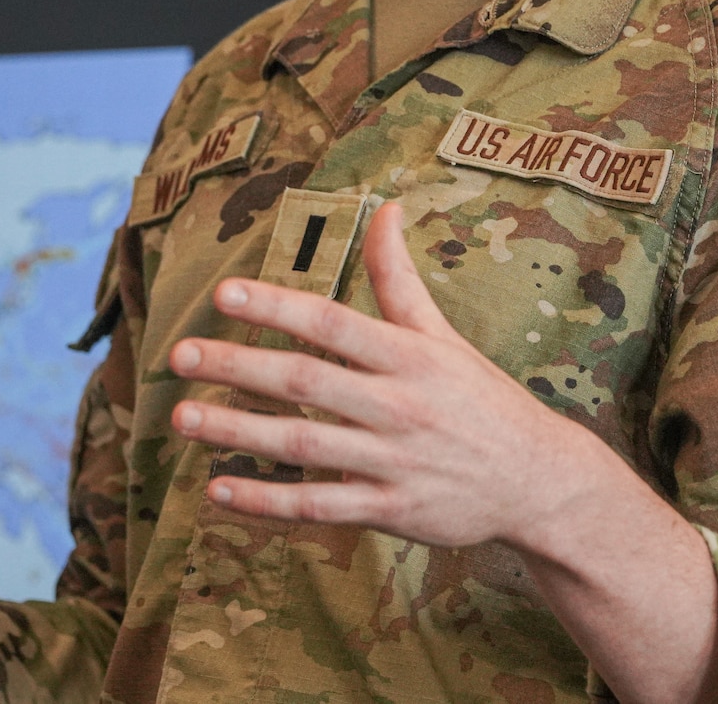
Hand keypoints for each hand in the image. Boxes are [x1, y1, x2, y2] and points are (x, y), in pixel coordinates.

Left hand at [167, 199, 625, 550]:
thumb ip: (400, 277)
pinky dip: (267, 501)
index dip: (279, 306)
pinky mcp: (390, 510)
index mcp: (410, 355)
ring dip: (238, 432)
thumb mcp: (443, 335)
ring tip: (182, 417)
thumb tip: (386, 207)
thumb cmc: (481, 398)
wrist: (539, 480)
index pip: (333, 323)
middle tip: (178, 355)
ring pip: (303, 444)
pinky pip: (318, 505)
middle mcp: (398, 405)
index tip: (226, 294)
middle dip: (238, 367)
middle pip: (306, 381)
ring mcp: (393, 461)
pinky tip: (220, 489)